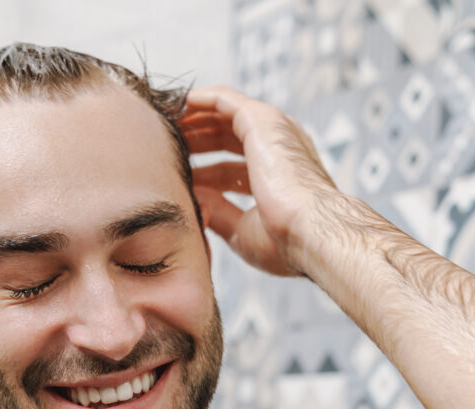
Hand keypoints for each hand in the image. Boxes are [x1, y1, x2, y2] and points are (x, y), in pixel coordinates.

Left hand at [180, 86, 337, 276]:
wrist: (311, 232)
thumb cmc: (285, 242)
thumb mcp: (241, 231)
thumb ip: (217, 213)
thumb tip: (192, 203)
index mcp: (277, 178)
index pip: (231, 169)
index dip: (203, 173)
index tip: (176, 178)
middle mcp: (278, 149)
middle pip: (226, 140)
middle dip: (194, 143)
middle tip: (163, 149)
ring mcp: (272, 132)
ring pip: (223, 116)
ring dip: (192, 120)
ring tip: (162, 126)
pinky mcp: (263, 119)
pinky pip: (224, 100)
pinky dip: (200, 100)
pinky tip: (178, 104)